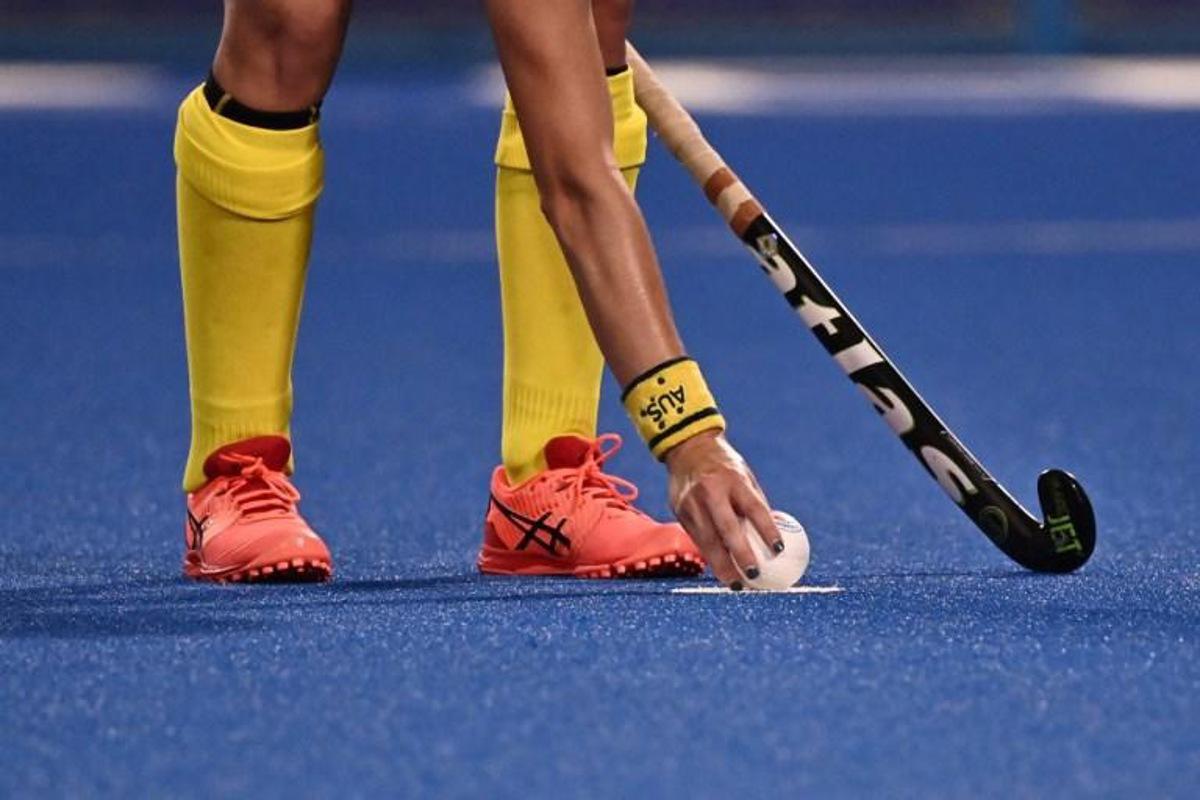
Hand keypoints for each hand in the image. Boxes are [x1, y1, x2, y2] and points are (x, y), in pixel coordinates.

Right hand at [664, 431, 783, 587]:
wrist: (687, 449)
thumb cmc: (725, 466)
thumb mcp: (744, 476)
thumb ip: (755, 504)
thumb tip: (775, 536)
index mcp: (733, 479)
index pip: (753, 507)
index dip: (767, 529)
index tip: (779, 550)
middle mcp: (710, 490)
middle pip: (726, 528)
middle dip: (740, 554)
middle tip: (754, 574)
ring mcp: (691, 501)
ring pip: (707, 540)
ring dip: (722, 565)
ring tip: (736, 585)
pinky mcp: (679, 511)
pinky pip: (697, 539)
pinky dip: (710, 557)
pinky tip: (721, 571)